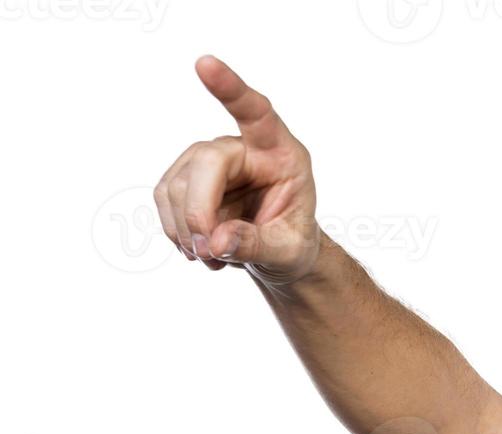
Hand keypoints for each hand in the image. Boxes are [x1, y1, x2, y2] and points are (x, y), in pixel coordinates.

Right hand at [154, 55, 319, 282]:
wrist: (279, 252)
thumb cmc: (292, 242)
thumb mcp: (289, 252)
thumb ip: (257, 245)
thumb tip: (216, 242)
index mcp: (280, 153)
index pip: (256, 112)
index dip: (231, 89)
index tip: (205, 63)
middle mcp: (243, 148)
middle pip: (205, 162)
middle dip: (199, 211)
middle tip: (208, 251)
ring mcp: (209, 160)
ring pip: (177, 185)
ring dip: (187, 230)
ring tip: (214, 257)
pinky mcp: (185, 178)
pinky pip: (164, 200)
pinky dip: (177, 232)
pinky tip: (201, 250)